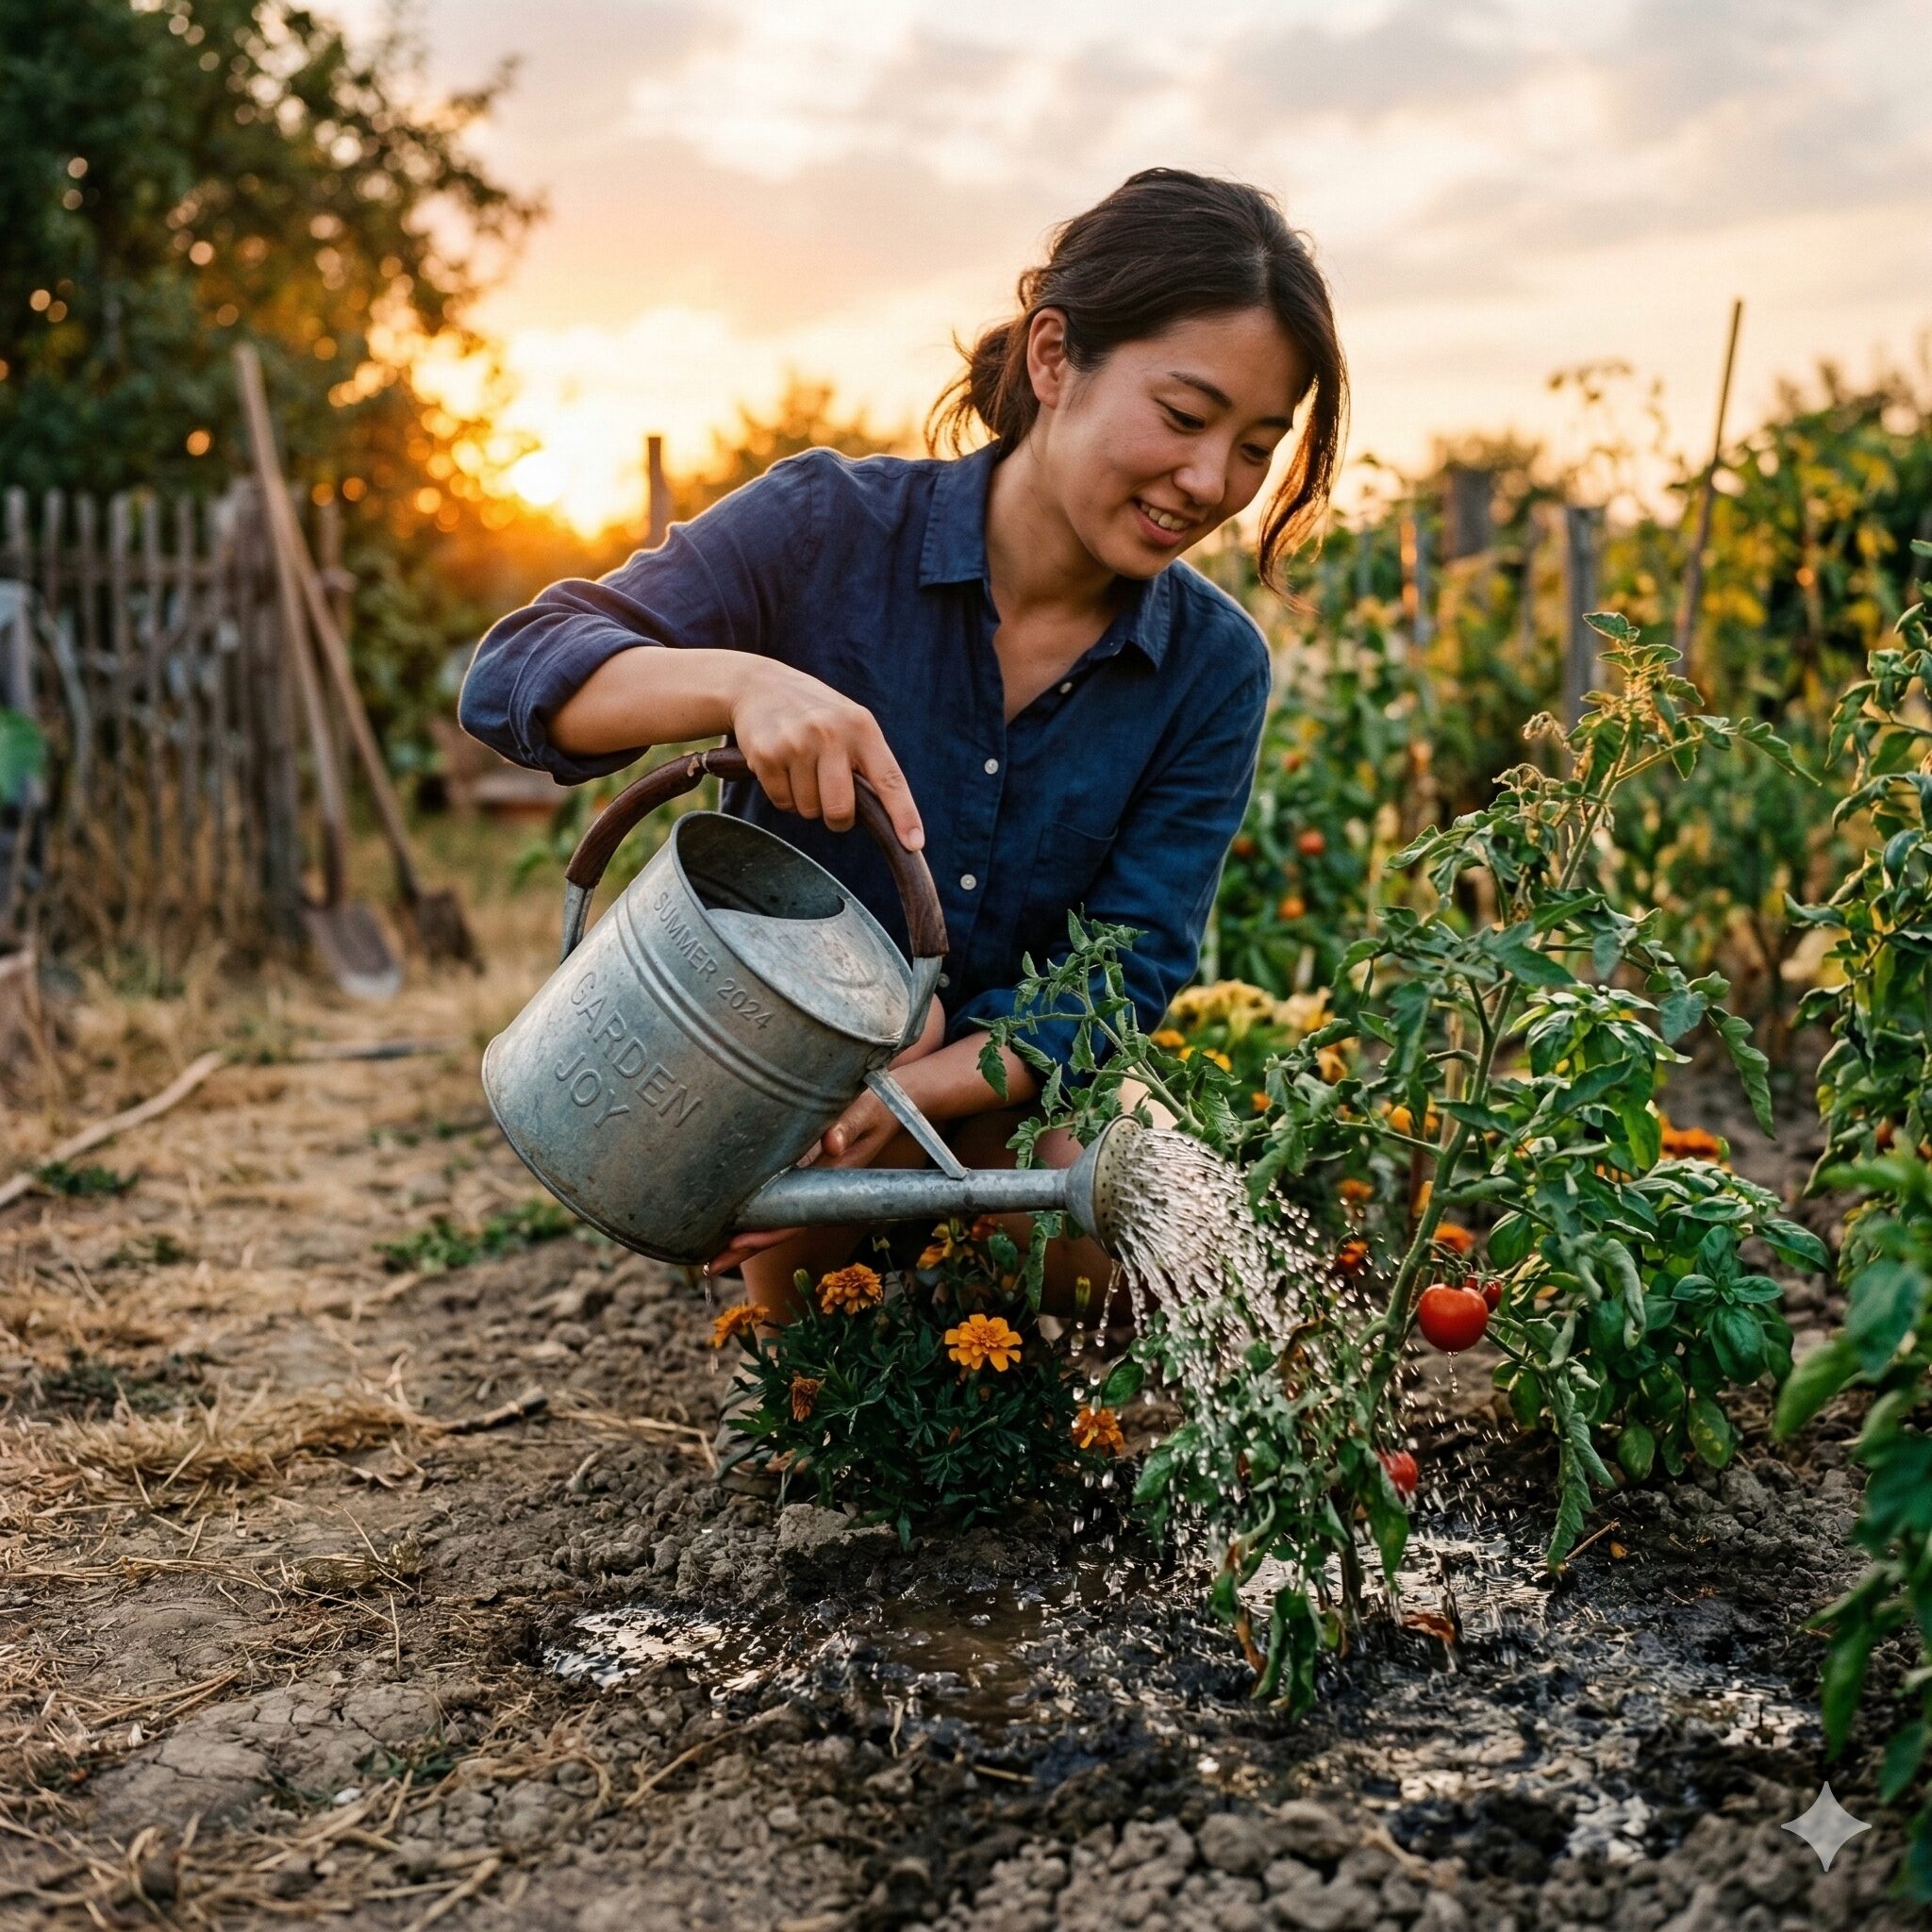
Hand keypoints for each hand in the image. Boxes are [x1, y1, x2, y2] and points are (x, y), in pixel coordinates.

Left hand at [701, 1003, 944, 1277]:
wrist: (897, 1103)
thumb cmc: (881, 1105)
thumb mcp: (869, 1112)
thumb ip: (850, 1125)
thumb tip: (831, 1146)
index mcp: (831, 1180)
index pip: (794, 1217)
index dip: (765, 1234)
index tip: (736, 1245)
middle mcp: (819, 1188)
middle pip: (778, 1226)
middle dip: (743, 1246)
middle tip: (706, 1266)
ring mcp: (812, 1182)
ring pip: (776, 1215)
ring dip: (744, 1233)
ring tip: (707, 1249)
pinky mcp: (807, 1170)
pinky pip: (778, 1197)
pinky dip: (754, 1209)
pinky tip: (729, 1215)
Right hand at [730, 661, 923, 848]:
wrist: (758, 686)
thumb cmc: (816, 713)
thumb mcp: (849, 722)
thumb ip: (867, 760)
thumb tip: (880, 814)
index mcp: (861, 727)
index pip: (889, 779)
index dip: (903, 815)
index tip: (914, 844)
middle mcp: (830, 733)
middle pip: (840, 810)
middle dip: (837, 819)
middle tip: (830, 799)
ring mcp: (796, 744)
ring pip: (809, 811)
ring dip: (807, 802)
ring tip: (801, 769)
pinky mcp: (766, 755)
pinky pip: (782, 803)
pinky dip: (784, 796)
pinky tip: (782, 767)